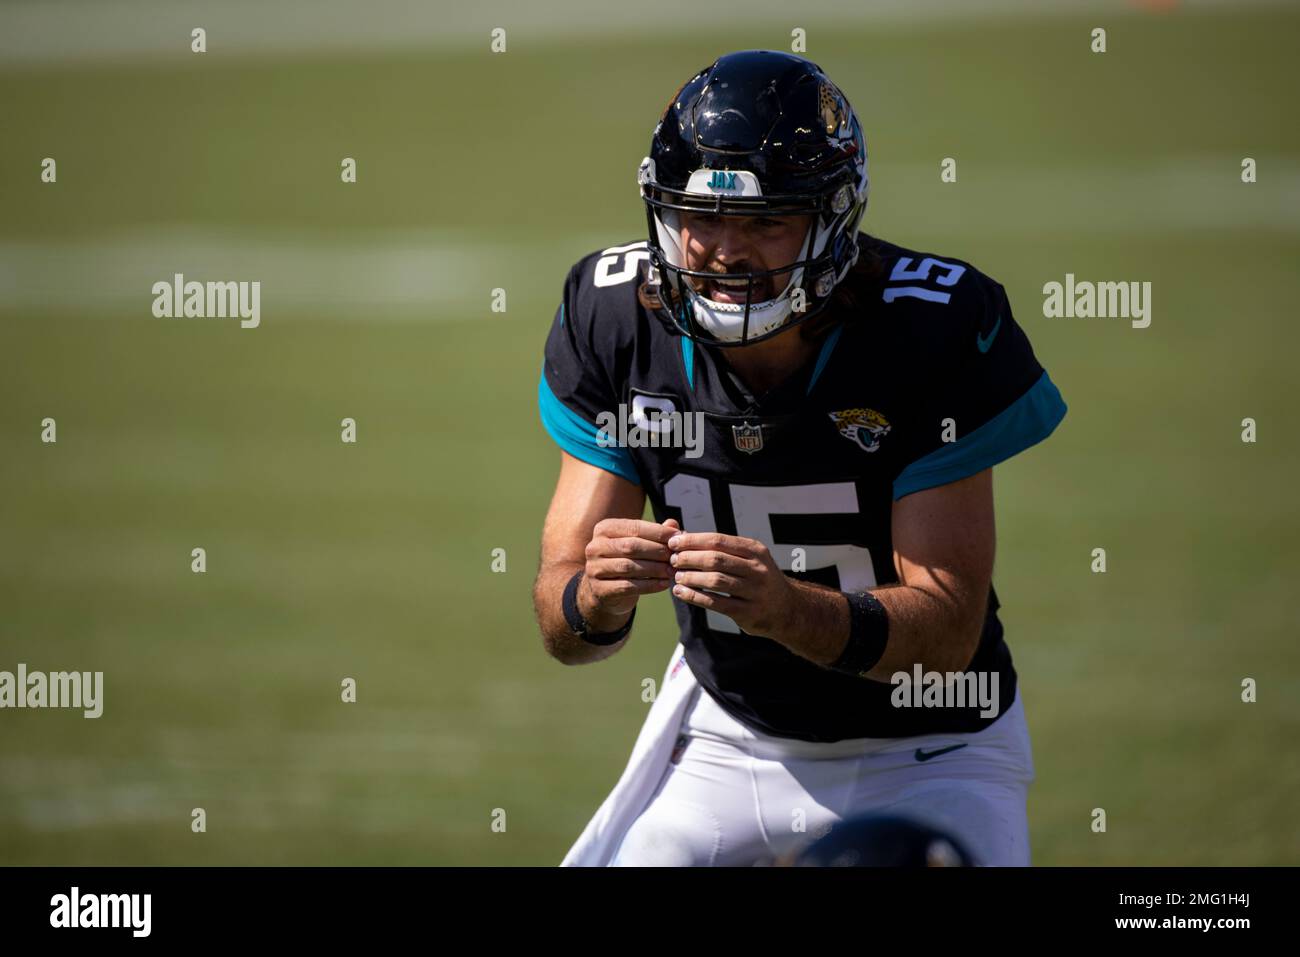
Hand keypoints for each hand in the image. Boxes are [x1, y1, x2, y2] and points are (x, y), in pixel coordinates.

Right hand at [578, 517, 679, 630]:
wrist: (606, 591)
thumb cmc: (626, 560)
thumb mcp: (637, 543)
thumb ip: (654, 534)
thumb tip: (674, 524)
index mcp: (604, 529)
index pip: (634, 527)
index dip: (658, 532)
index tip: (678, 536)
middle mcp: (595, 547)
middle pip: (631, 546)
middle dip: (657, 551)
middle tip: (676, 557)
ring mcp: (594, 569)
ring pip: (629, 567)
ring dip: (655, 569)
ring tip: (672, 571)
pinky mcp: (599, 589)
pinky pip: (628, 586)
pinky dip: (649, 585)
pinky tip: (664, 584)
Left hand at [667, 531, 796, 637]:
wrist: (787, 609)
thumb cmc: (758, 579)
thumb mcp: (748, 559)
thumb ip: (719, 549)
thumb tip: (682, 536)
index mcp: (755, 550)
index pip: (718, 540)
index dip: (693, 540)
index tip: (673, 542)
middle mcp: (757, 569)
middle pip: (715, 559)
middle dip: (689, 558)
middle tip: (673, 560)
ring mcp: (755, 591)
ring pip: (715, 581)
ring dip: (691, 577)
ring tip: (676, 577)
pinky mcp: (748, 612)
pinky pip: (716, 603)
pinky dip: (695, 597)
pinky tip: (681, 593)